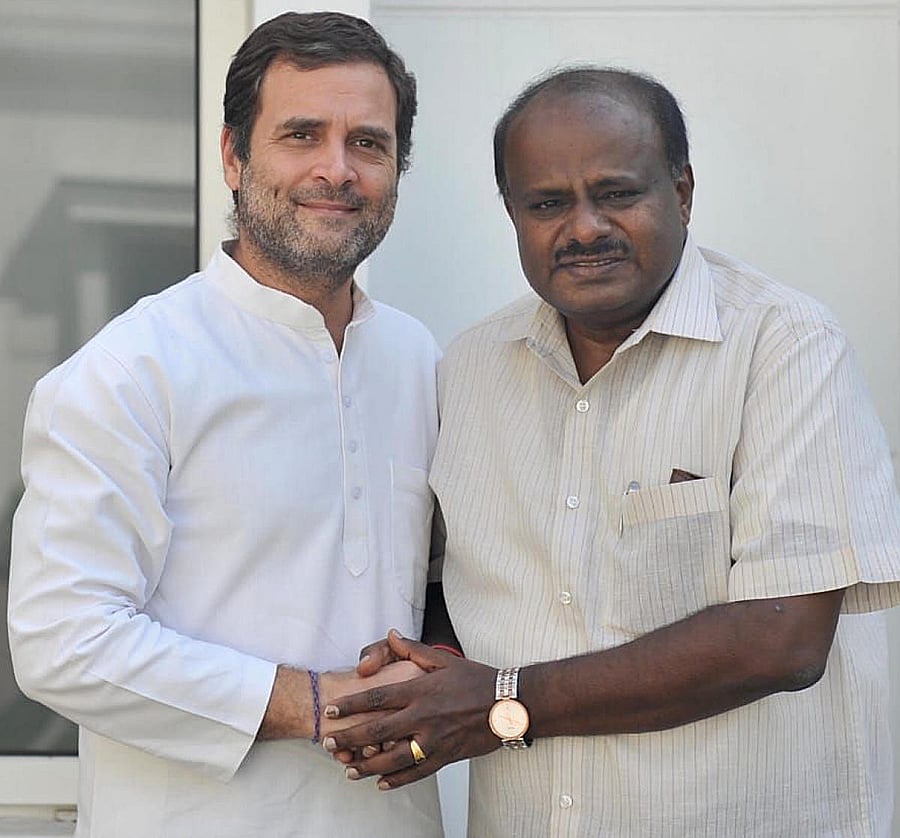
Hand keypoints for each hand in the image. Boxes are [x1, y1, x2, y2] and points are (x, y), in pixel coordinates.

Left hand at [322, 629, 498, 788]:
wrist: (509, 704)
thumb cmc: (477, 679)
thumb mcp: (445, 659)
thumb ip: (414, 650)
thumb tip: (392, 635)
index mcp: (421, 691)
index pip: (378, 699)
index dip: (352, 705)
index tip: (332, 710)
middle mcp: (424, 717)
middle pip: (377, 732)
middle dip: (350, 738)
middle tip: (328, 742)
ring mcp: (434, 741)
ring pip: (393, 759)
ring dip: (367, 766)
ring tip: (348, 770)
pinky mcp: (445, 757)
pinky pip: (416, 772)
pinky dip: (397, 780)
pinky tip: (381, 784)